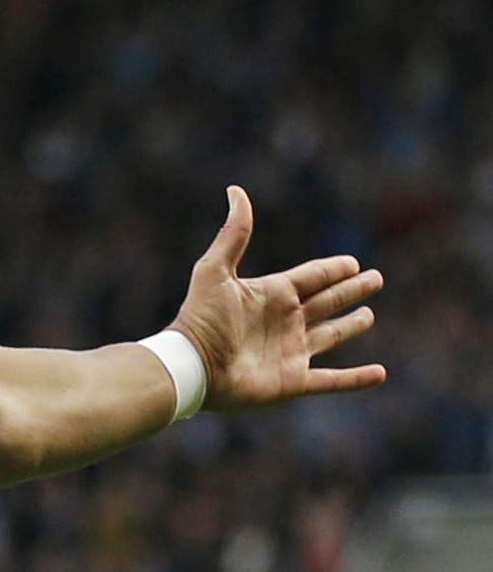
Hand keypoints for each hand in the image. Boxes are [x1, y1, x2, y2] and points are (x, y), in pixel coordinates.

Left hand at [170, 185, 385, 411]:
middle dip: (351, 290)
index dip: (333, 270)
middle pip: (327, 302)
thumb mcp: (215, 270)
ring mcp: (291, 352)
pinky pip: (332, 380)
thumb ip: (233, 233)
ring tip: (369, 316)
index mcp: (271, 295)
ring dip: (351, 326)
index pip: (311, 277)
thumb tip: (236, 190)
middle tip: (375, 279)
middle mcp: (284, 322)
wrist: (192, 367)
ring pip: (330, 336)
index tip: (352, 263)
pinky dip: (356, 378)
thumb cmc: (201, 320)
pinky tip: (379, 374)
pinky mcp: (293, 381)